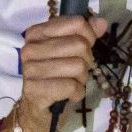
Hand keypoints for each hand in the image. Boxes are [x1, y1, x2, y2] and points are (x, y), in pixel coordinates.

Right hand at [14, 14, 105, 131]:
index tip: (85, 48)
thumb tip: (101, 23)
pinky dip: (77, 92)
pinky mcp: (34, 90)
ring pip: (77, 66)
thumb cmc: (55, 76)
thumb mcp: (70, 53)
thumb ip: (86, 35)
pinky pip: (71, 86)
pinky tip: (69, 95)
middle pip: (79, 45)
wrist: (37, 109)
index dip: (89, 36)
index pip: (76, 23)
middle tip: (78, 71)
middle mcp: (29, 49)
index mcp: (37, 33)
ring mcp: (30, 70)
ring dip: (82, 78)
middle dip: (87, 61)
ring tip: (72, 83)